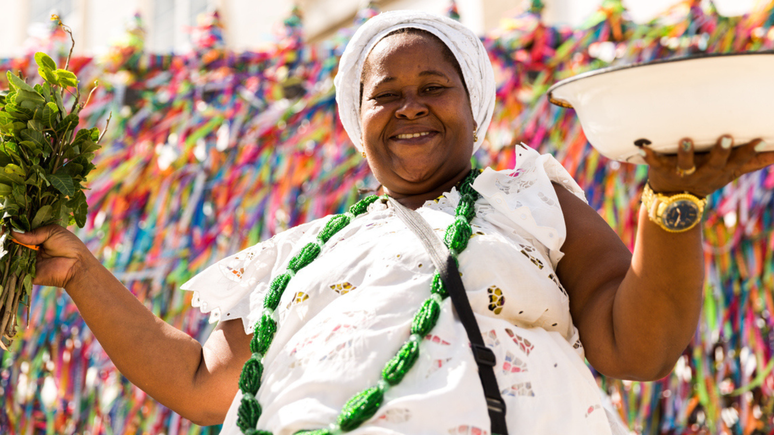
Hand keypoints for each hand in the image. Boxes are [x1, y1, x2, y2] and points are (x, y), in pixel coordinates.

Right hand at [9, 225, 93, 288]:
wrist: (76, 265)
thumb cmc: (69, 246)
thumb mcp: (53, 231)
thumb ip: (33, 232)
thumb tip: (13, 232)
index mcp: (36, 240)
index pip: (19, 233)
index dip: (13, 228)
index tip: (6, 222)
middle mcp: (29, 250)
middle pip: (12, 243)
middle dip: (6, 237)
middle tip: (3, 230)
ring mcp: (25, 262)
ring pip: (10, 254)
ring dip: (5, 247)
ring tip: (4, 238)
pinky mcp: (25, 273)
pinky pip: (12, 267)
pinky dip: (7, 260)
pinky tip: (5, 250)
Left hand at [641, 136, 772, 196]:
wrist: (674, 200)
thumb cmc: (707, 177)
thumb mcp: (733, 171)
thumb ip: (755, 160)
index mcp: (722, 170)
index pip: (738, 162)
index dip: (747, 152)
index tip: (758, 138)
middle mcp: (704, 173)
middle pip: (714, 164)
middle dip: (721, 152)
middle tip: (727, 137)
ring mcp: (683, 173)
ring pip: (685, 165)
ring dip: (686, 154)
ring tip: (687, 140)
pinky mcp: (662, 171)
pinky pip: (656, 163)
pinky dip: (650, 156)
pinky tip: (644, 147)